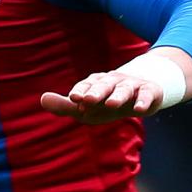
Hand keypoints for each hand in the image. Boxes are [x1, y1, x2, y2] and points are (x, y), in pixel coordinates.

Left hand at [39, 52, 189, 125]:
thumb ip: (65, 106)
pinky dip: (144, 101)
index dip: (81, 91)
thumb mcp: (87, 108)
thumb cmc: (108, 102)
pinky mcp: (149, 92)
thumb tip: (42, 99)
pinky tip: (140, 110)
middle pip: (103, 85)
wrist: (142, 94)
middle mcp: (113, 82)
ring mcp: (132, 86)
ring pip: (124, 89)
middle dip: (96, 91)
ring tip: (111, 104)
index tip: (73, 98)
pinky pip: (146, 95)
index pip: (87, 85)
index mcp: (97, 84)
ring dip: (117, 95)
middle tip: (87, 99)